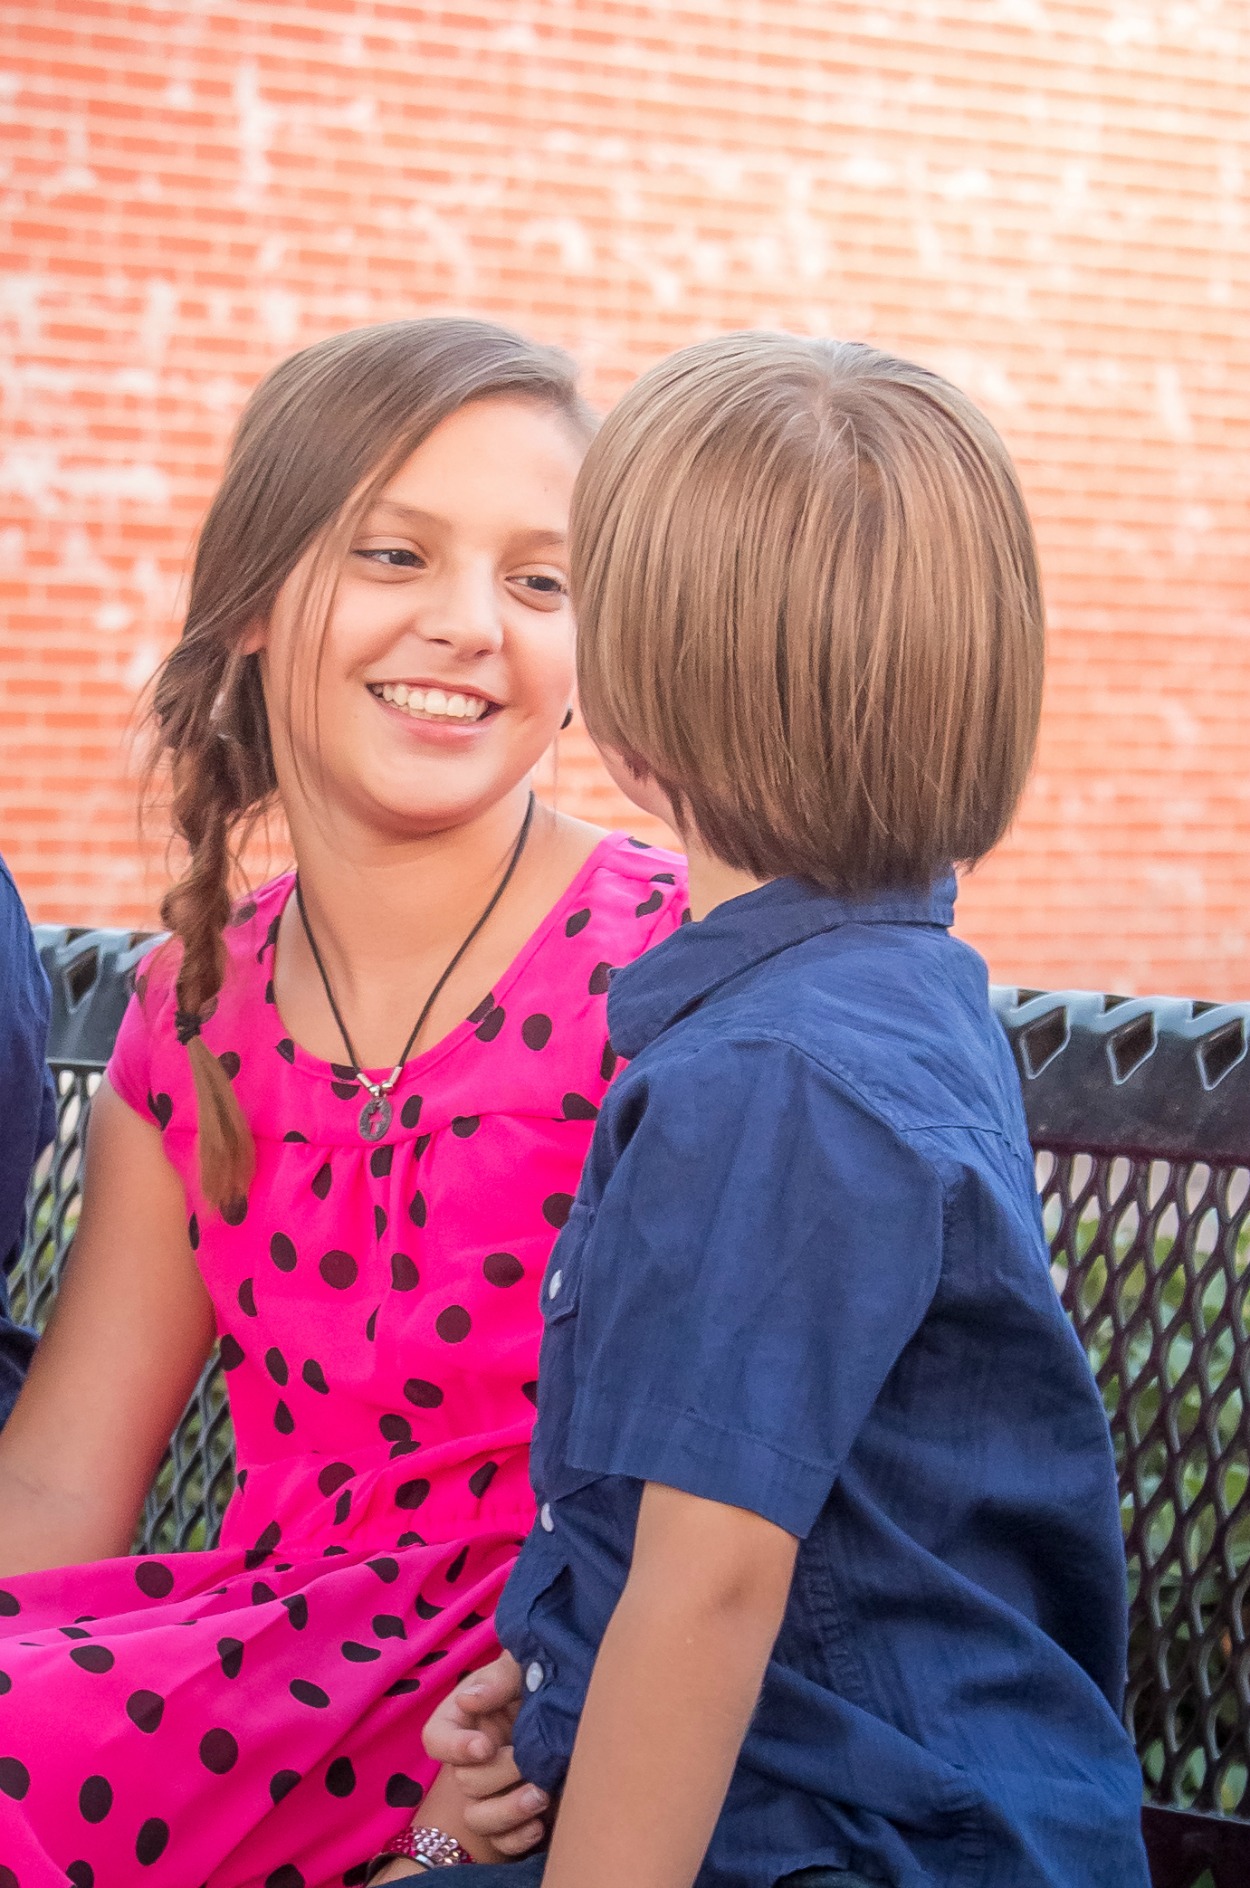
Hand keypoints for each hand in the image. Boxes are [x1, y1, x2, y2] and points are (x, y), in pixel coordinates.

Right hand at [423, 1653, 547, 1855]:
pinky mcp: (514, 1817)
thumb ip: (498, 1680)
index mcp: (464, 1719)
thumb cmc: (542, 1675)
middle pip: (465, 1781)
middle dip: (499, 1774)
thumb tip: (469, 1700)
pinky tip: (540, 1825)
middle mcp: (472, 1758)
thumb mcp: (521, 1666)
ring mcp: (492, 1790)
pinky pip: (502, 1842)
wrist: (579, 1703)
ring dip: (507, 1811)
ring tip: (541, 1795)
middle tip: (529, 1763)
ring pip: (478, 1818)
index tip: (485, 1746)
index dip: (454, 1748)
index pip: (436, 1739)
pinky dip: (518, 1838)